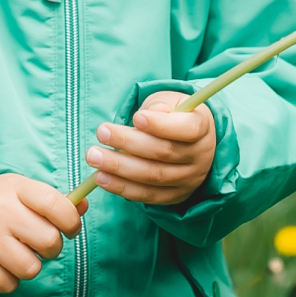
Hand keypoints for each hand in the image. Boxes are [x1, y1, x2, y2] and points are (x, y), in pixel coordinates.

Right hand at [0, 173, 85, 293]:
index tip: (69, 228)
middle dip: (50, 247)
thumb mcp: (23, 193)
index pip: (57, 205)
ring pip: (31, 268)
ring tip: (17, 253)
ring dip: (29, 266)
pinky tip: (0, 263)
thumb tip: (82, 207)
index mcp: (15, 188)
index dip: (71, 222)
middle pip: (49, 241)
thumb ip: (55, 201)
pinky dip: (8, 279)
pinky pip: (8, 284)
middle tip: (37, 243)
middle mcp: (0, 210)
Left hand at [86, 91, 216, 205]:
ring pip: (153, 176)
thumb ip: (160, 105)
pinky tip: (101, 178)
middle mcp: (199, 156)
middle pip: (164, 153)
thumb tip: (152, 112)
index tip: (136, 117)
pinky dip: (122, 188)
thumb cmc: (173, 115)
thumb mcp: (170, 101)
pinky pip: (147, 195)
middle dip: (129, 143)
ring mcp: (189, 180)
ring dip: (120, 168)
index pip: (186, 129)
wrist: (188, 141)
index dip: (161, 125)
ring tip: (94, 156)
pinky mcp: (174, 196)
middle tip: (102, 132)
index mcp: (202, 127)